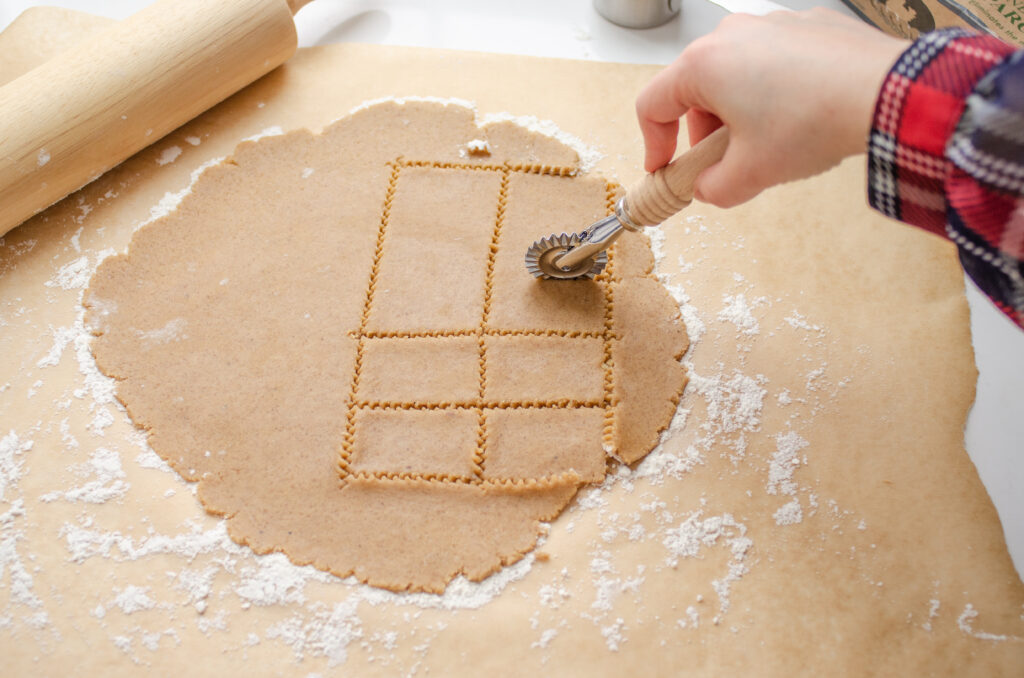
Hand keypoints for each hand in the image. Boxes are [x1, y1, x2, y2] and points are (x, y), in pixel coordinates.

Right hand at [635, 8, 908, 206]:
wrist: (886, 94)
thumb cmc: (811, 124)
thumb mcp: (749, 174)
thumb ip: (712, 188)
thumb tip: (708, 186)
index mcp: (703, 65)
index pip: (652, 105)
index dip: (654, 144)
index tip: (667, 169)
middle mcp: (731, 34)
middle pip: (694, 88)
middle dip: (702, 131)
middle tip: (725, 164)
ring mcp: (773, 24)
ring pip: (735, 73)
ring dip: (739, 111)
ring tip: (770, 143)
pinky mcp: (809, 25)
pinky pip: (775, 61)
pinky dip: (775, 91)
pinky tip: (802, 118)